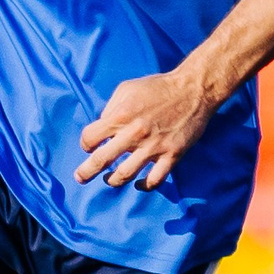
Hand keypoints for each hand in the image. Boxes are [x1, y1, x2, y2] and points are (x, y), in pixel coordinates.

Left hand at [76, 67, 218, 189]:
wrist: (193, 90)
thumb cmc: (157, 87)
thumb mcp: (127, 89)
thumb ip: (111, 108)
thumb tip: (101, 126)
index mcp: (120, 116)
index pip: (90, 138)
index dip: (86, 143)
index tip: (90, 146)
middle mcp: (134, 134)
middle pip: (101, 160)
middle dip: (86, 172)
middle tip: (80, 178)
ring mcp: (153, 147)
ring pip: (125, 174)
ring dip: (113, 181)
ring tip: (109, 180)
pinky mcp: (171, 155)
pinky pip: (154, 180)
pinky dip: (144, 186)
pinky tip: (139, 184)